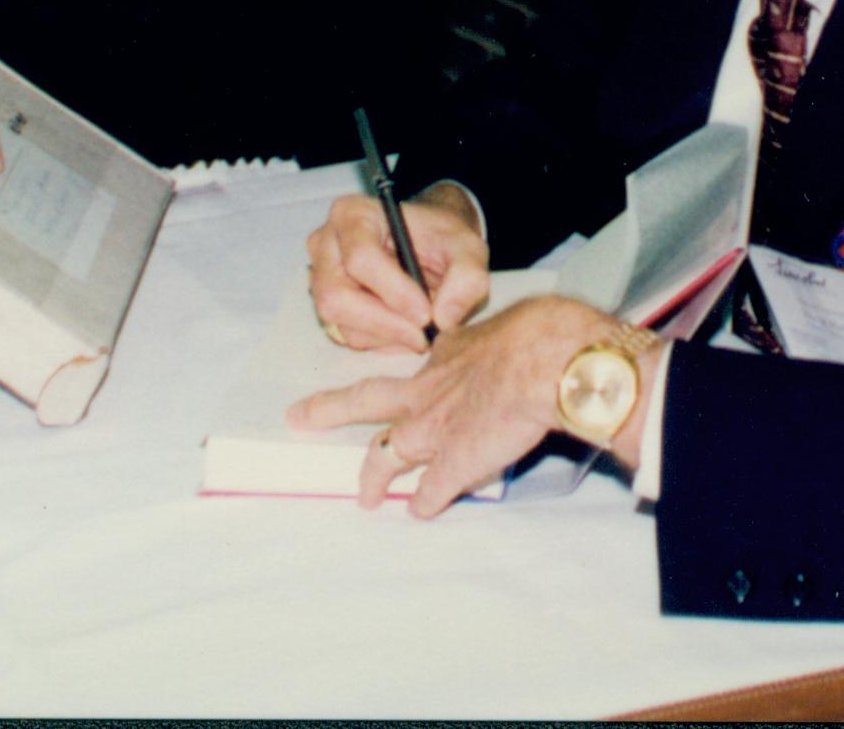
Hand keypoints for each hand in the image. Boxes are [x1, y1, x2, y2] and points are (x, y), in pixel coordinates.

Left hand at [289, 294, 655, 515]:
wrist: (544, 360)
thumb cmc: (537, 335)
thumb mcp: (511, 330)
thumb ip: (505, 344)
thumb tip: (526, 344)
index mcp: (445, 358)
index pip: (415, 374)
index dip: (411, 386)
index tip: (408, 390)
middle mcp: (427, 394)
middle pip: (367, 401)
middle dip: (330, 409)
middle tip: (299, 416)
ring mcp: (434, 432)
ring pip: (386, 455)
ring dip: (372, 476)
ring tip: (363, 496)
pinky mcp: (452, 466)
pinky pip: (429, 493)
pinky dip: (423, 503)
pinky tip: (419, 512)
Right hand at [306, 183, 488, 351]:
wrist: (432, 244)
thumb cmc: (443, 237)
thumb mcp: (468, 248)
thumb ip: (467, 277)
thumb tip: (444, 318)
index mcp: (354, 214)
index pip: (361, 258)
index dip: (393, 291)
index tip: (426, 314)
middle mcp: (327, 243)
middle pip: (337, 296)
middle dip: (384, 323)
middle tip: (423, 336)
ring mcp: (321, 275)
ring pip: (340, 321)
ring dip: (386, 336)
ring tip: (422, 331)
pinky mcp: (328, 304)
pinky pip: (346, 335)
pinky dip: (381, 341)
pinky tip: (407, 331)